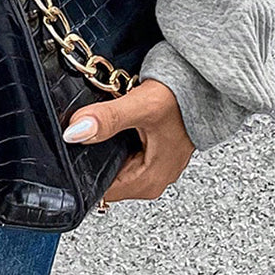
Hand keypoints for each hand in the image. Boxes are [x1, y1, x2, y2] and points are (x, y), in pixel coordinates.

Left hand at [62, 77, 194, 201]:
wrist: (201, 84)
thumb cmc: (181, 98)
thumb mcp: (140, 106)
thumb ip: (107, 119)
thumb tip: (75, 133)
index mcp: (149, 182)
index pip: (101, 190)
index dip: (83, 169)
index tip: (72, 147)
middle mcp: (152, 180)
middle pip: (105, 177)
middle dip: (91, 155)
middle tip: (87, 129)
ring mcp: (152, 167)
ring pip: (113, 164)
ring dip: (102, 146)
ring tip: (102, 123)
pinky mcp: (151, 152)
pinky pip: (122, 153)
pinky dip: (113, 139)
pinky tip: (114, 123)